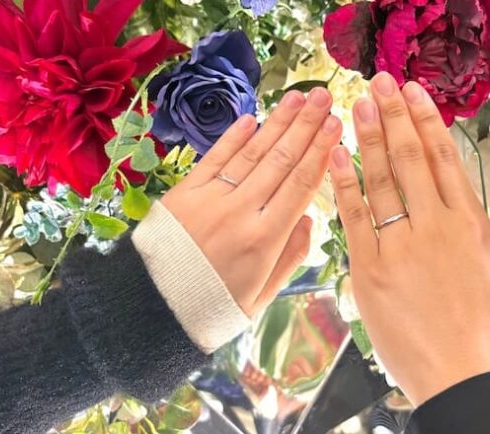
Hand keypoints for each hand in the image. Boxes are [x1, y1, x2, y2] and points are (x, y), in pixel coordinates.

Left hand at [161, 88, 341, 316]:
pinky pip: (214, 160)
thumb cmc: (212, 306)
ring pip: (251, 154)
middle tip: (323, 96)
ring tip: (297, 97)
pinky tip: (252, 118)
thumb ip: (290, 257)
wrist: (153, 308)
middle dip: (305, 125)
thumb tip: (310, 220)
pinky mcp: (183, 195)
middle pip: (281, 160)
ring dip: (276, 123)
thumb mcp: (261, 296)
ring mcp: (210, 200)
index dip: (320, 151)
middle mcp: (240, 213)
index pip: (300, 184)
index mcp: (264, 239)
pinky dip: (233, 138)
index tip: (336, 125)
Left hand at [329, 73, 489, 404]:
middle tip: (380, 83)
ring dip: (368, 139)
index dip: (428, 122)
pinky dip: (344, 185)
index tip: (415, 94)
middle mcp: (434, 229)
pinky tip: (336, 157)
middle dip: (394, 116)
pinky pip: (353, 220)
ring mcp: (399, 249)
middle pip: (410, 160)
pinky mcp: (369, 273)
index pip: (444, 160)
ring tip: (357, 106)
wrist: (469, 384)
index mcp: (471, 226)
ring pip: (380, 182)